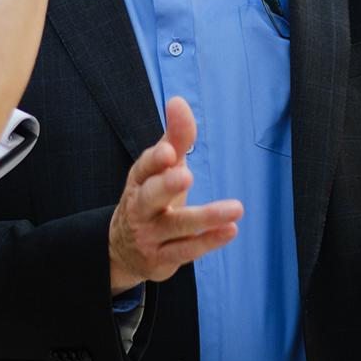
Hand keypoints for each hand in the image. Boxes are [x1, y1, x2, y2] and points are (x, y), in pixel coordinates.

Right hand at [108, 97, 243, 294]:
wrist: (124, 248)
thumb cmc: (151, 197)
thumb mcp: (162, 167)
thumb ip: (175, 137)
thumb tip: (178, 101)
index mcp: (139, 180)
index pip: (144, 168)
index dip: (155, 160)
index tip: (170, 153)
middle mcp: (140, 207)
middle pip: (150, 196)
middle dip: (166, 185)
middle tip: (185, 175)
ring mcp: (150, 235)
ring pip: (177, 226)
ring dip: (205, 217)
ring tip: (235, 208)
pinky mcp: (163, 258)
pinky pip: (187, 250)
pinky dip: (209, 241)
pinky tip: (230, 230)